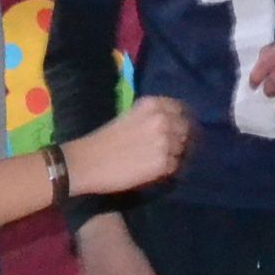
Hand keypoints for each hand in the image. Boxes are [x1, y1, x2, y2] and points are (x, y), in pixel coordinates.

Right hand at [64, 94, 192, 199]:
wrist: (88, 161)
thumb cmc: (104, 138)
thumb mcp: (130, 115)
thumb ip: (153, 116)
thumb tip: (173, 124)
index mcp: (153, 104)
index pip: (181, 109)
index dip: (181, 120)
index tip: (177, 129)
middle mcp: (163, 120)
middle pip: (186, 129)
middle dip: (180, 138)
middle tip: (167, 148)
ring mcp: (165, 142)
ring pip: (182, 149)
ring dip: (173, 155)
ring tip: (156, 160)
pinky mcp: (164, 163)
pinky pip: (175, 166)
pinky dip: (167, 169)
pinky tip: (152, 170)